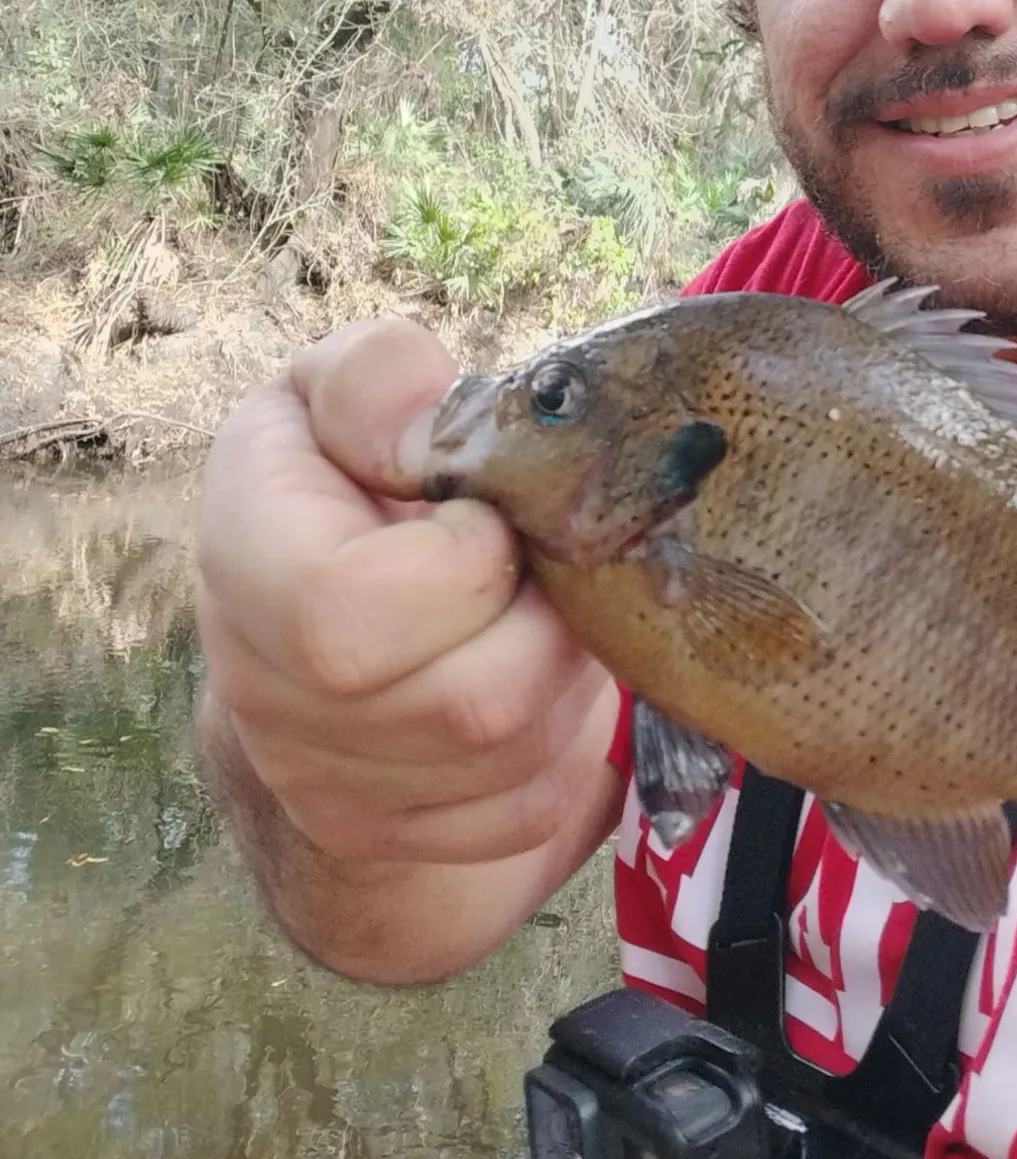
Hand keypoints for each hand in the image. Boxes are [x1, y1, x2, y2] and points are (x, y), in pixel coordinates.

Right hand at [194, 317, 620, 868]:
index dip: (464, 562)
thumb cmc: (349, 483)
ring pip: (516, 759)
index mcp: (246, 565)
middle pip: (468, 703)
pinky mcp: (391, 839)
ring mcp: (327, 789)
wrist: (324, 614)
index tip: (487, 520)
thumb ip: (375, 379)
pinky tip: (540, 684)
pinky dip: (569, 743)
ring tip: (547, 616)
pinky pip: (533, 809)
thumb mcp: (344, 394)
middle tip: (549, 571)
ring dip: (569, 677)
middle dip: (550, 624)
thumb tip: (421, 428)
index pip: (345, 610)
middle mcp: (268, 697)